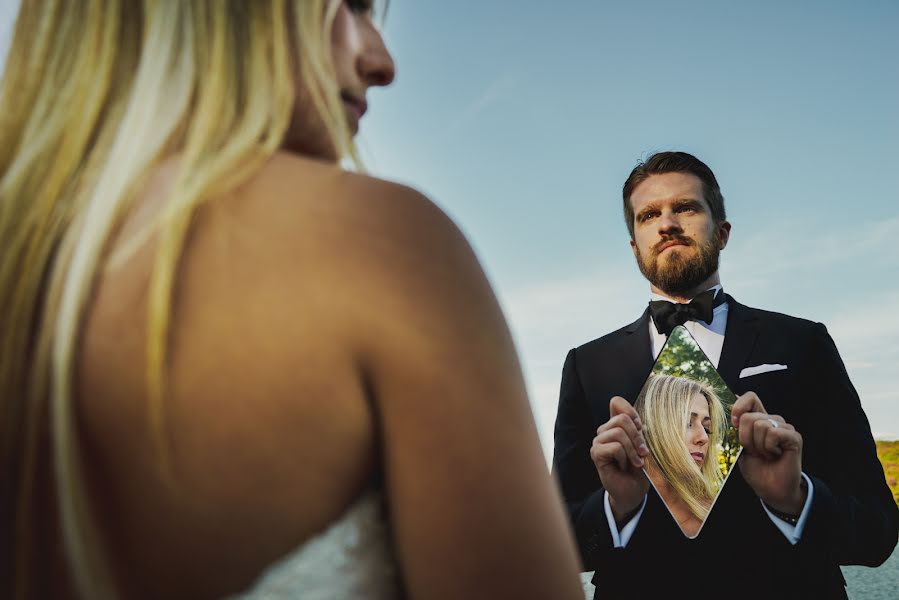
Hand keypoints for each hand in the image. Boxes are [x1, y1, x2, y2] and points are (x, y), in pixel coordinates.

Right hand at [591, 396, 649, 524]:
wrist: (633, 491)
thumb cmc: (638, 468)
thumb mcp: (643, 445)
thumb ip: (638, 430)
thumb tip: (637, 421)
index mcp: (615, 425)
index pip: (616, 402)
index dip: (631, 411)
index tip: (640, 428)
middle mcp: (604, 430)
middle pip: (622, 419)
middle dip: (638, 437)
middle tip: (643, 452)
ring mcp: (598, 442)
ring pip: (618, 433)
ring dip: (632, 450)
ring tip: (635, 462)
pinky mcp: (596, 454)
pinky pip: (615, 447)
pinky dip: (625, 458)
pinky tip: (624, 466)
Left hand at [732, 392, 805, 513]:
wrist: (771, 489)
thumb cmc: (756, 468)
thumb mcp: (740, 446)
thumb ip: (738, 427)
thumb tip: (733, 402)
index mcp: (759, 419)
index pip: (751, 398)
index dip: (739, 407)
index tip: (735, 424)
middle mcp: (773, 420)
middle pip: (749, 416)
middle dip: (745, 438)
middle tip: (755, 452)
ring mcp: (785, 428)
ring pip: (760, 425)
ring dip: (757, 445)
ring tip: (766, 455)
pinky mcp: (794, 437)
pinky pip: (773, 434)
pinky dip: (768, 448)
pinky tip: (775, 455)